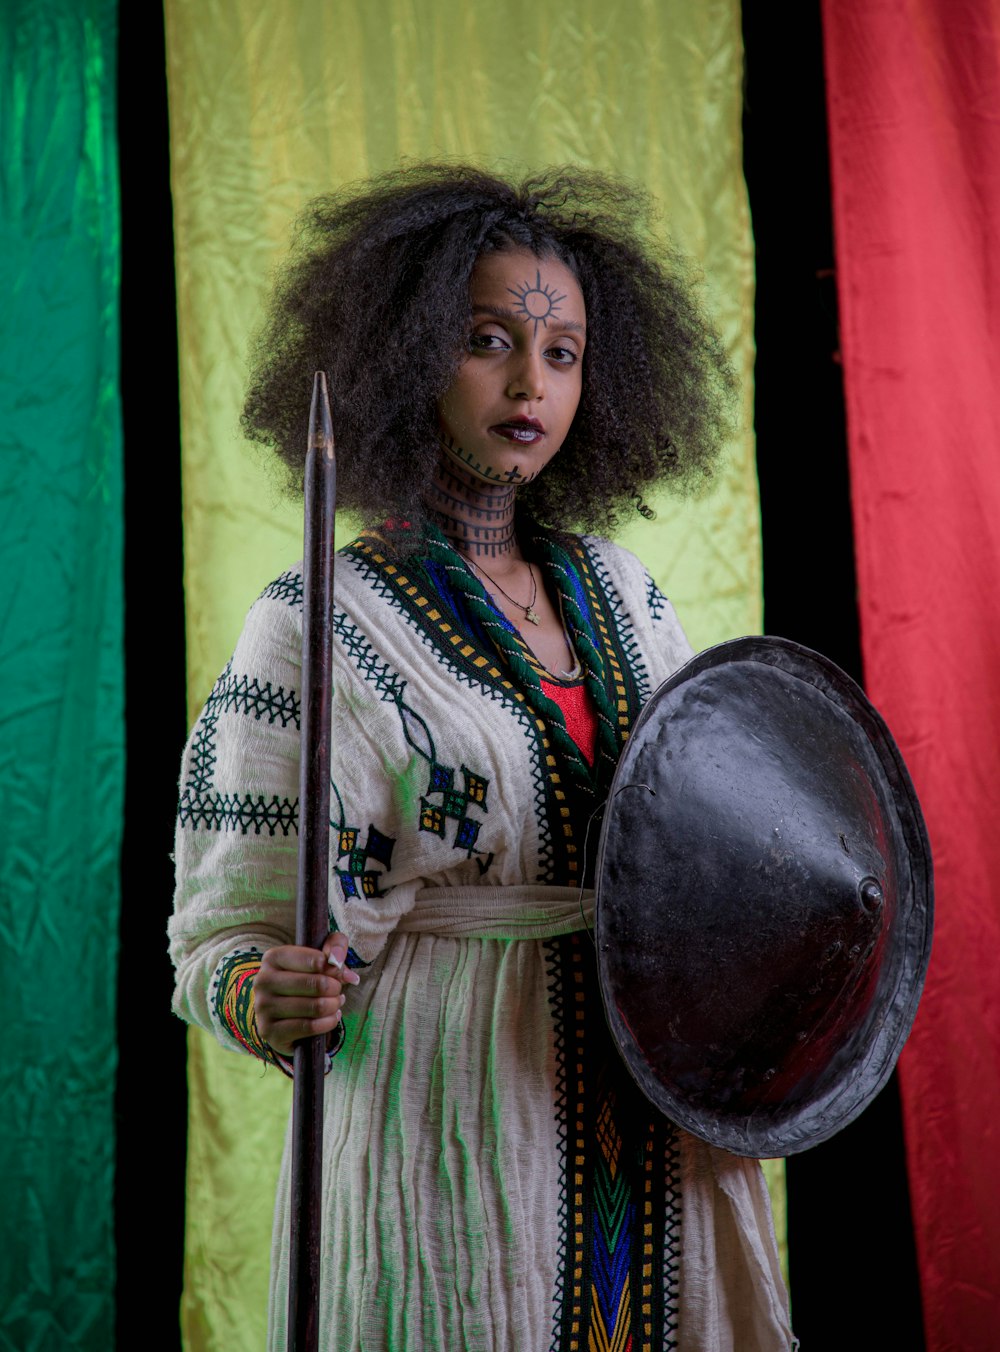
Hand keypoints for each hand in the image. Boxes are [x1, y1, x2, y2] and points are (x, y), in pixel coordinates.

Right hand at [254, 932, 360, 1056]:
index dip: (334, 968)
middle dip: (335, 988)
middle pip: (316, 984)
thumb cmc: (307, 979)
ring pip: (315, 1006)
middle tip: (337, 990)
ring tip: (335, 1003)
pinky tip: (331, 1018)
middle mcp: (263, 980)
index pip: (315, 960)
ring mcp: (263, 1007)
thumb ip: (335, 945)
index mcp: (273, 957)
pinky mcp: (268, 1031)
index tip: (337, 973)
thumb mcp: (321, 956)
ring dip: (333, 1006)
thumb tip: (336, 961)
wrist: (287, 1016)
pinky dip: (328, 1023)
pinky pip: (309, 1027)